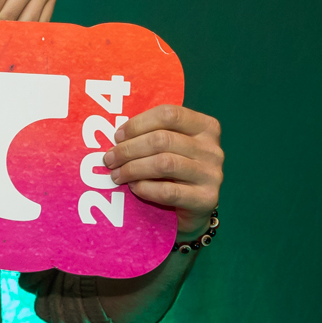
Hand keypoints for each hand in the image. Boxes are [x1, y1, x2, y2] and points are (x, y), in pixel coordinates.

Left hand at [105, 105, 222, 237]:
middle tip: (110, 159)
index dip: (138, 124)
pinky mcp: (206, 198)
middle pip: (162, 139)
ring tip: (116, 175)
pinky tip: (134, 187)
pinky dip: (145, 188)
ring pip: (164, 164)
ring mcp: (212, 174)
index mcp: (205, 127)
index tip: (118, 137)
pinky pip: (168, 191)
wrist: (195, 208)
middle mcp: (212, 149)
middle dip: (128, 149)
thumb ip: (151, 136)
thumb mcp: (169, 148)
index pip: (169, 114)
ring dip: (132, 169)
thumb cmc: (175, 172)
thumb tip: (117, 137)